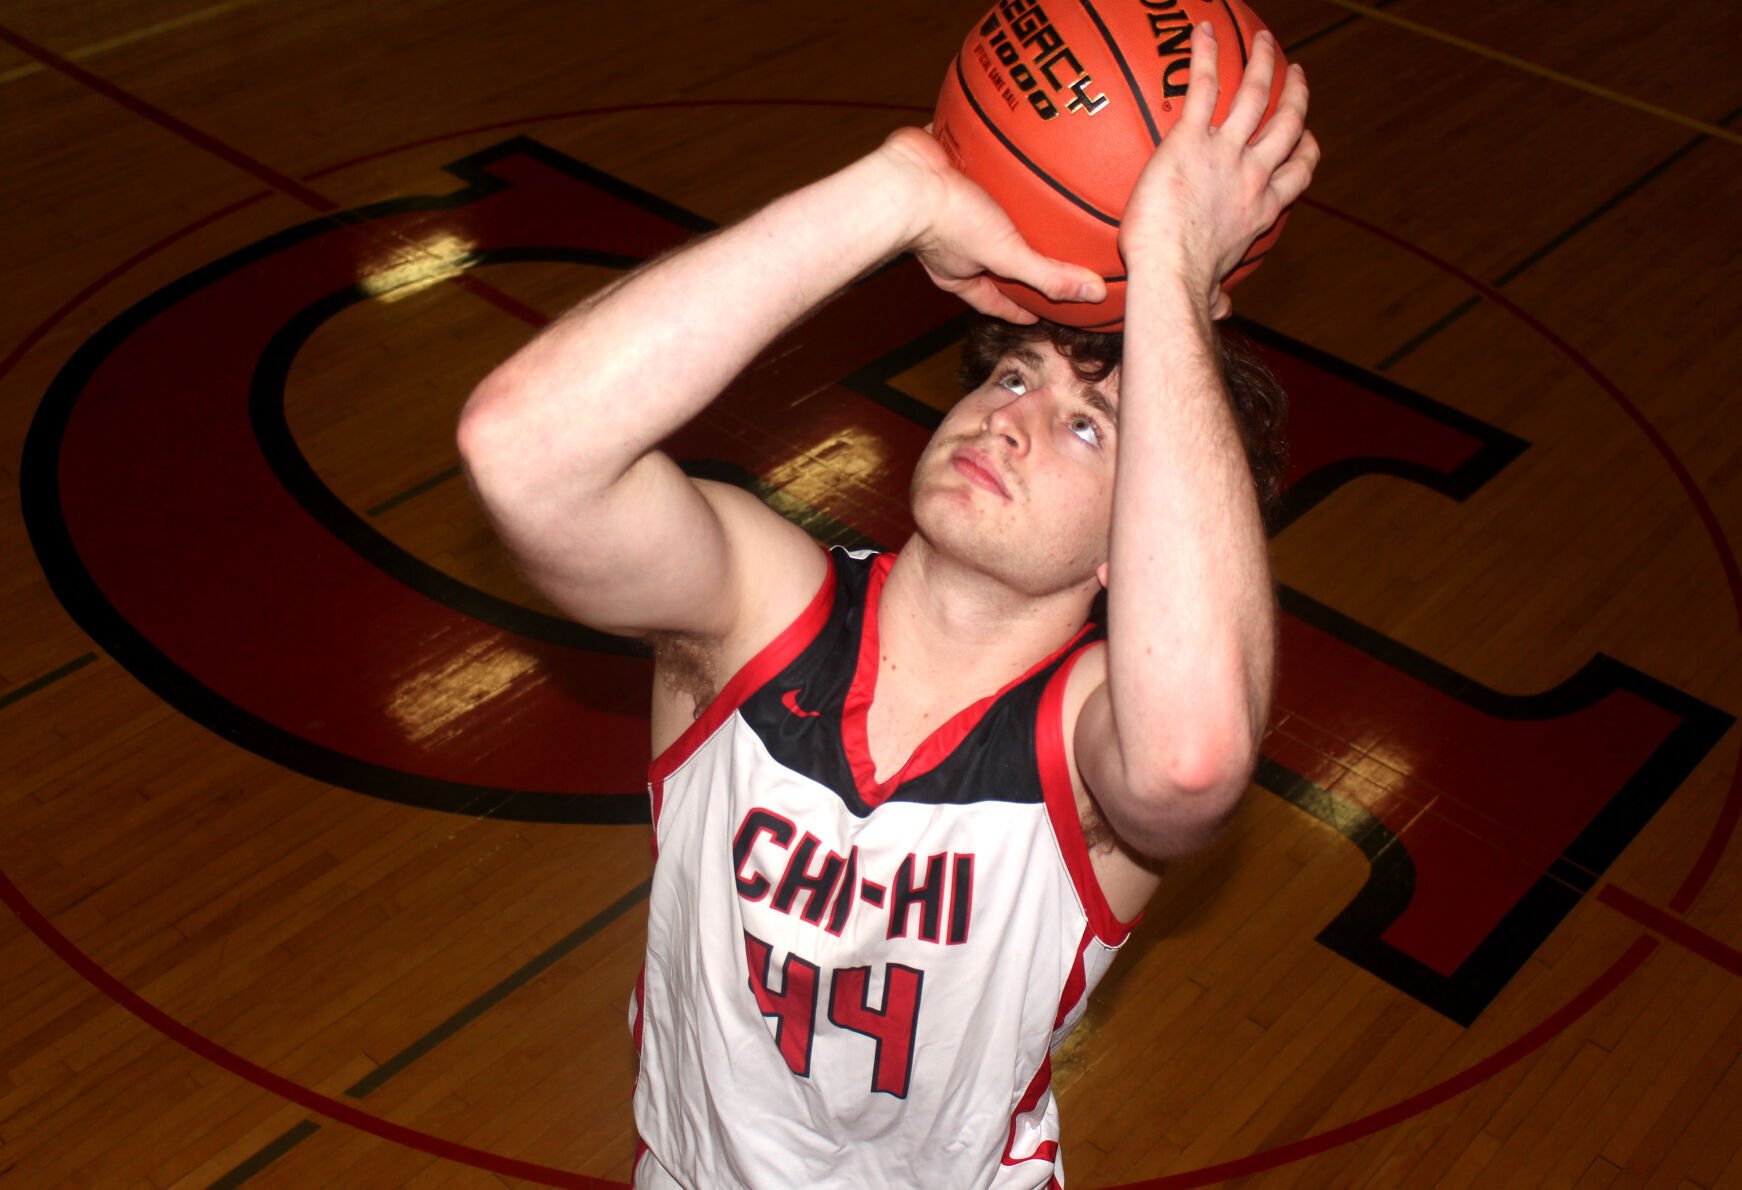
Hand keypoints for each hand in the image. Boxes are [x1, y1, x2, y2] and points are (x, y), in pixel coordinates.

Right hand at [878, 126, 1105, 322]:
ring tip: (1034, 202)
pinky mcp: (945, 170)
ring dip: (1006, 208)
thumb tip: (1093, 294)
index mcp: (959, 273)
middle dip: (1013, 258)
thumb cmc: (947, 222)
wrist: (907, 177)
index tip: (1039, 312)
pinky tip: (1013, 153)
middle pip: (988, 257)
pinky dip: (992, 163)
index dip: (1018, 308)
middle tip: (1041, 257)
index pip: (994, 300)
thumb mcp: (1006, 255)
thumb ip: (1048, 275)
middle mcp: (950, 244)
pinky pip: (973, 168)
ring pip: (983, 212)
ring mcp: (945, 206)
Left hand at [1119, 24, 1318, 314]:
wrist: (1170, 273)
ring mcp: (1226, 154)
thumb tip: (1223, 309)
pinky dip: (1206, 56)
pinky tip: (1204, 31)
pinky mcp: (1191, 140)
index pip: (1296, 172)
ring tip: (1265, 41)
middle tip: (1296, 74)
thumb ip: (1219, 294)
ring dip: (1264, 64)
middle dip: (1296, 96)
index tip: (1305, 136)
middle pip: (1286, 125)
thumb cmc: (1185, 287)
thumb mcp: (1212, 290)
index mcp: (1261, 210)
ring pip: (1256, 96)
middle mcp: (1253, 175)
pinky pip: (1203, 87)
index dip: (1304, 149)